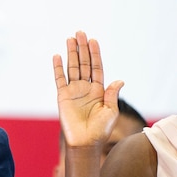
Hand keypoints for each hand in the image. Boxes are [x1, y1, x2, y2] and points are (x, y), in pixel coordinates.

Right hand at [52, 31, 125, 148]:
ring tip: (70, 39)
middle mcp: (85, 88)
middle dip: (82, 48)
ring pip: (72, 68)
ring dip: (71, 53)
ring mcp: (73, 91)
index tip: (93, 40)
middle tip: (80, 32)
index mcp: (99, 90)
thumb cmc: (100, 130)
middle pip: (83, 63)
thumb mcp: (111, 111)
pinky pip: (59, 79)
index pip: (96, 67)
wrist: (85, 143)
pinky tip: (57, 56)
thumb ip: (112, 95)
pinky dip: (58, 68)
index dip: (95, 54)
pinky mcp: (62, 97)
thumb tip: (119, 81)